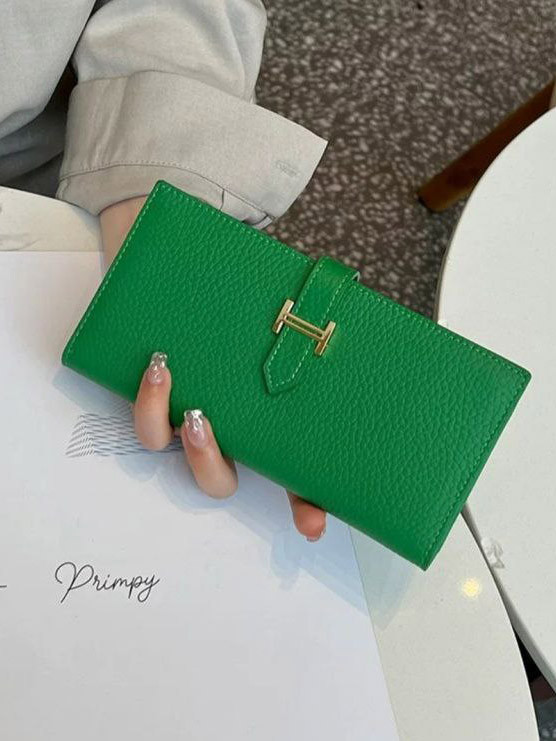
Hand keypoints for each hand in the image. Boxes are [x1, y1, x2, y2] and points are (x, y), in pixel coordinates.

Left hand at [100, 197, 326, 540]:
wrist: (177, 268)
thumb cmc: (242, 296)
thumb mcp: (280, 305)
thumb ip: (306, 315)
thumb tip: (335, 312)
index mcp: (264, 422)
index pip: (290, 476)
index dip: (304, 505)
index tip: (313, 525)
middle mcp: (225, 428)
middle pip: (219, 480)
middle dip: (214, 466)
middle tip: (211, 430)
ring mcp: (185, 415)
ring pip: (172, 457)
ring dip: (178, 438)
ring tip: (190, 405)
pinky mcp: (151, 397)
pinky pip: (145, 423)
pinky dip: (150, 402)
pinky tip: (160, 367)